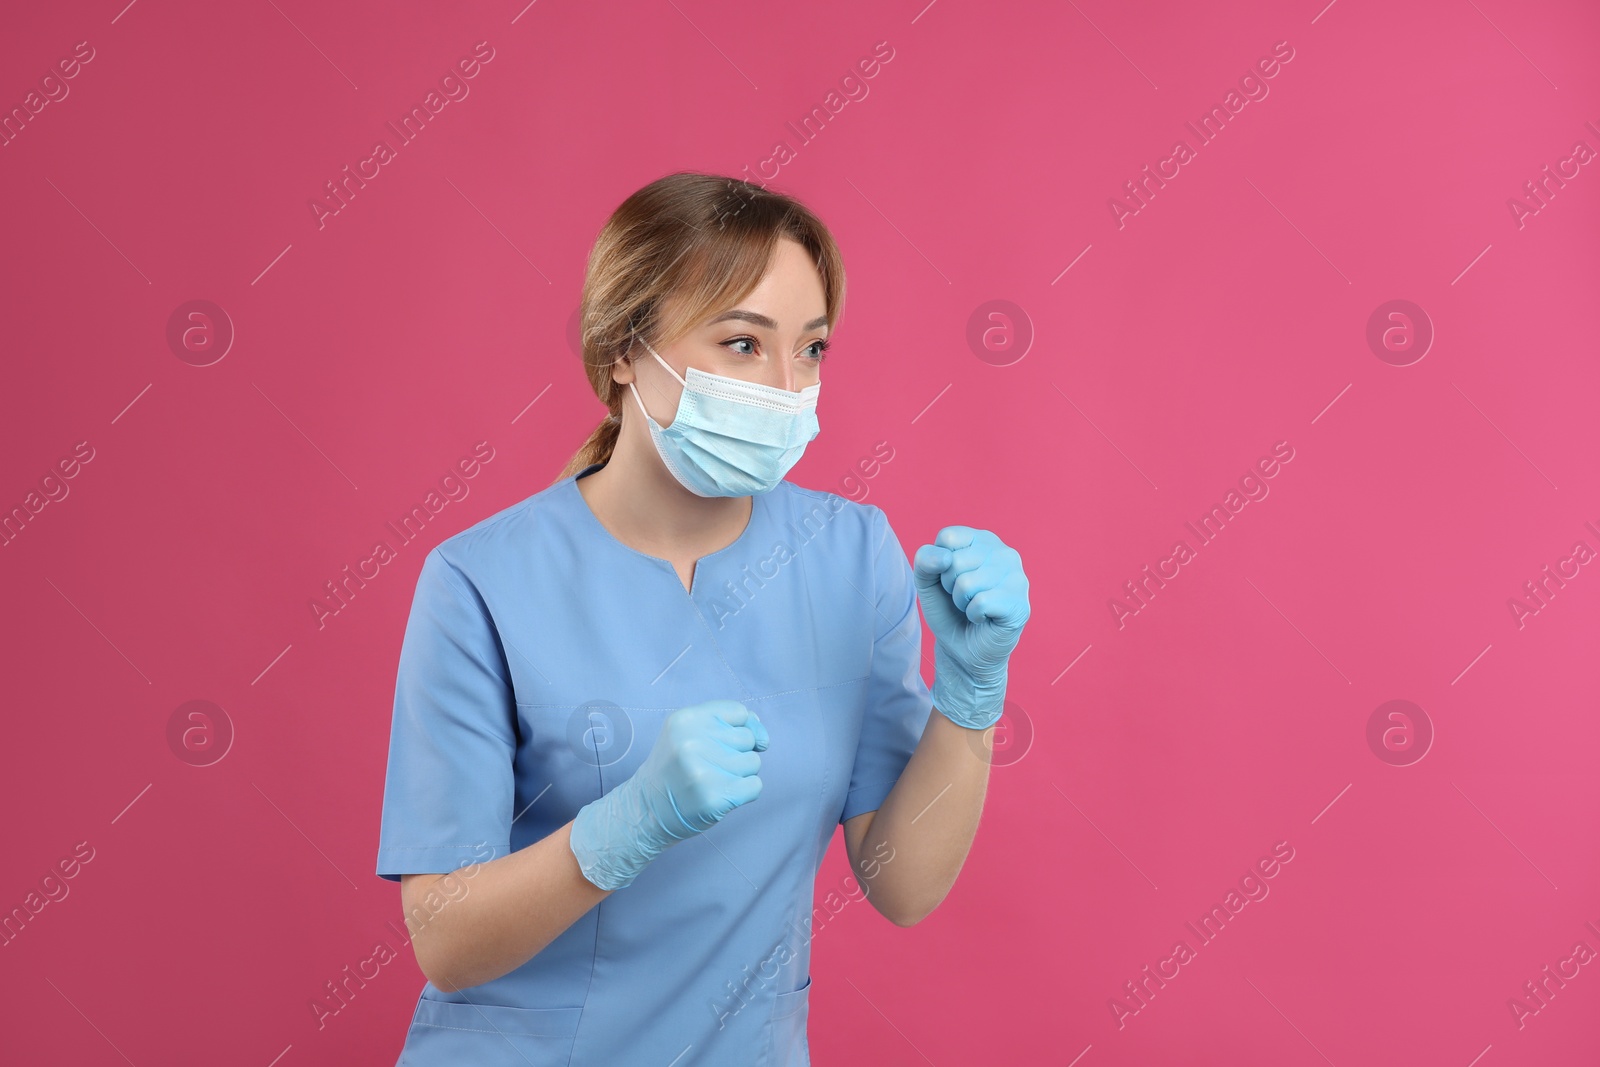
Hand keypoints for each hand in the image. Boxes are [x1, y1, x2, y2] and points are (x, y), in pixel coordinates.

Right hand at [569, 699, 766, 889]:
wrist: (646, 808)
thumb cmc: (674, 768)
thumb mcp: (687, 733)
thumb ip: (725, 723)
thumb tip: (763, 737)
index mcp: (686, 719)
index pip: (740, 712)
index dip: (740, 728)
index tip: (727, 742)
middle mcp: (693, 742)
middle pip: (748, 737)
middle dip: (737, 752)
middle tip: (710, 765)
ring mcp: (704, 771)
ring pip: (753, 762)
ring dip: (740, 773)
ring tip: (713, 780)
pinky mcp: (715, 798)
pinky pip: (755, 786)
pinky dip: (744, 792)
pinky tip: (721, 794)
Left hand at [912, 526, 1029, 729]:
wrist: (963, 651)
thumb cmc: (949, 612)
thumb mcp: (928, 583)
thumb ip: (925, 561)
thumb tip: (943, 557)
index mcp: (984, 541)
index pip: (948, 537)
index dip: (939, 564)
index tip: (950, 580)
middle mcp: (1006, 553)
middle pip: (955, 560)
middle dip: (949, 586)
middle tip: (962, 599)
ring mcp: (1018, 578)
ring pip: (967, 582)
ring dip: (961, 603)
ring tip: (972, 608)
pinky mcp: (1020, 604)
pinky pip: (981, 602)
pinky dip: (973, 615)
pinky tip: (983, 618)